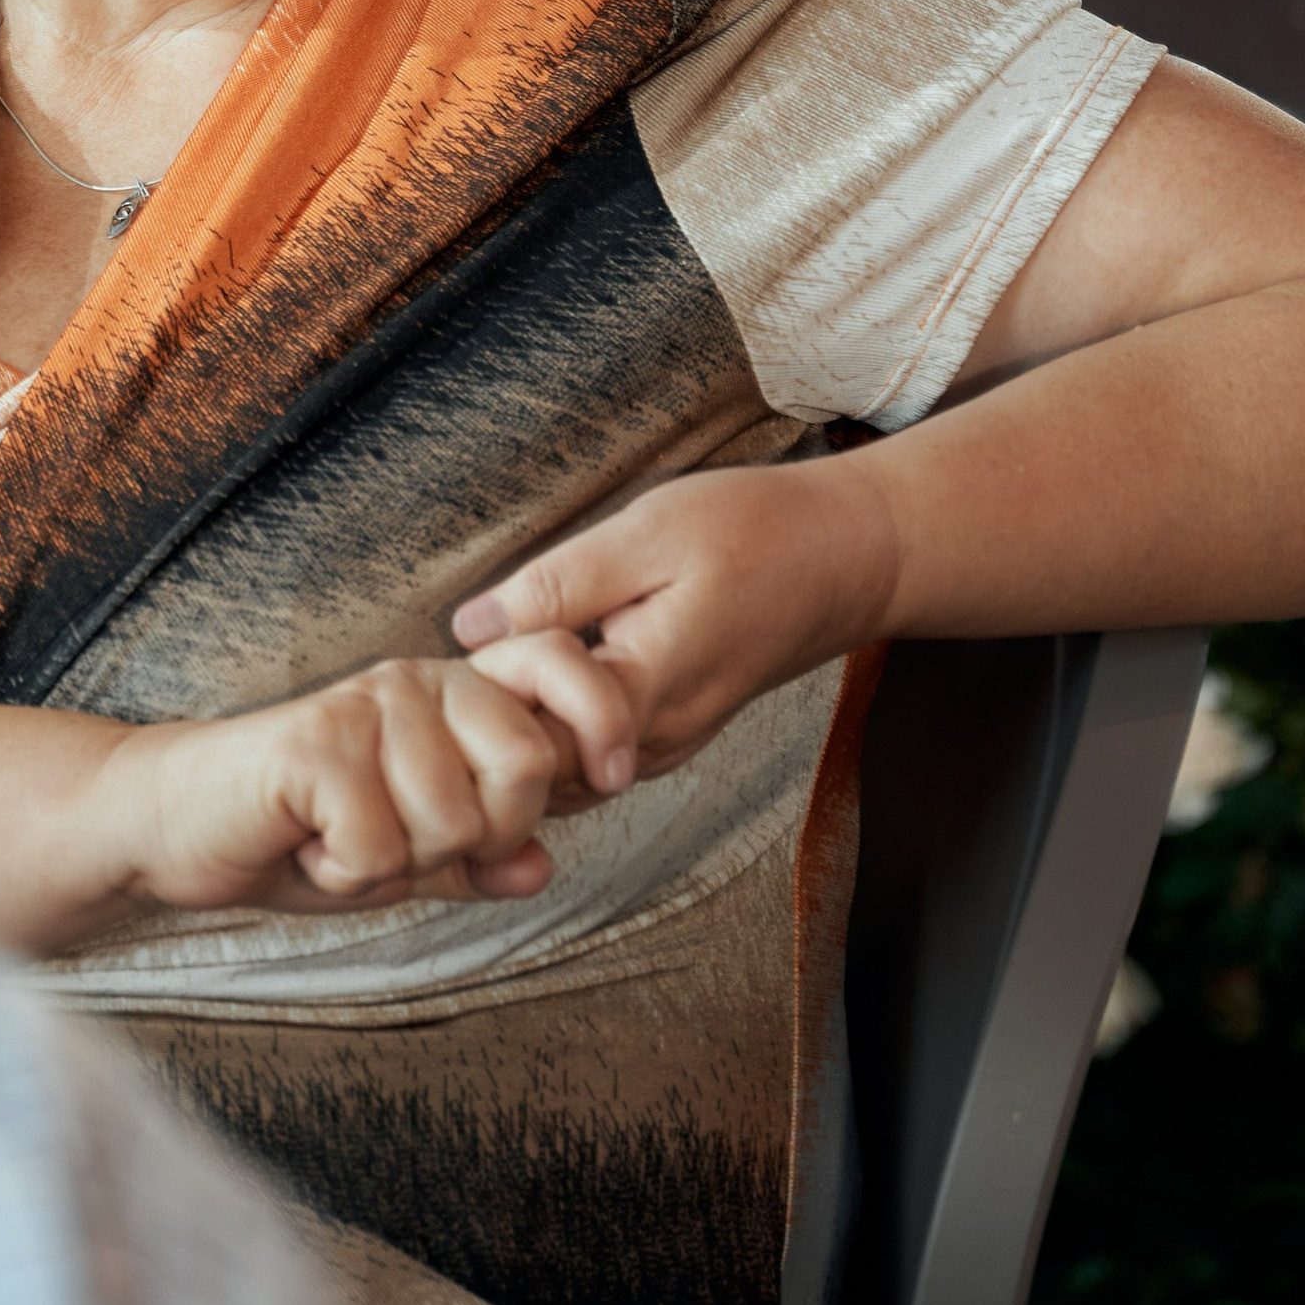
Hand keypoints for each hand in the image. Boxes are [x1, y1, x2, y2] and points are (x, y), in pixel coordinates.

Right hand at [95, 635, 639, 919]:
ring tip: (342, 841)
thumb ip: (474, 858)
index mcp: (449, 693)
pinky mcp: (313, 746)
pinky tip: (307, 847)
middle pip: (528, 766)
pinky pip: (380, 850)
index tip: (613, 776)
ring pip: (453, 823)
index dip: (603, 719)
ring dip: (399, 865)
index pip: (559, 664)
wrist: (169, 823)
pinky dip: (345, 876)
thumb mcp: (401, 855)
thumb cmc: (291, 834)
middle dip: (482, 835)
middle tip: (410, 840)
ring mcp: (364, 707)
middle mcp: (414, 681)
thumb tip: (543, 869)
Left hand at [451, 459, 899, 772]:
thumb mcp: (647, 535)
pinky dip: (552, 729)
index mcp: (643, 693)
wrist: (849, 558)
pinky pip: (590, 757)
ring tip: (492, 667)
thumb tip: (469, 630)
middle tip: (458, 666)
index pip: (528, 745)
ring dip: (519, 732)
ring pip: (562, 771)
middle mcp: (655, 742)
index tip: (455, 660)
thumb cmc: (756, 533)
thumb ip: (557, 587)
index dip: (479, 709)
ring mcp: (665, 746)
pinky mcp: (669, 734)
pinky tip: (533, 677)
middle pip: (537, 771)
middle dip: (489, 728)